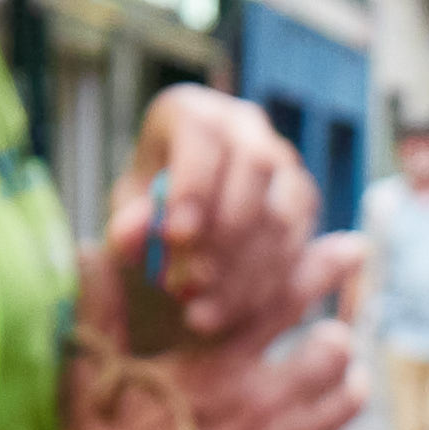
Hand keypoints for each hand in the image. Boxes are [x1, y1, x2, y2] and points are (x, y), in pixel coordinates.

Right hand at [63, 250, 368, 429]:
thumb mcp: (94, 376)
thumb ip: (102, 307)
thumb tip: (94, 246)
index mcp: (213, 365)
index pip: (281, 298)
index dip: (321, 267)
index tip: (350, 249)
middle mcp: (256, 402)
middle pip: (334, 348)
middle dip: (335, 340)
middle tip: (329, 343)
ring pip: (349, 401)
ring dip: (347, 390)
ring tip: (339, 388)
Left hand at [110, 87, 321, 345]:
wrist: (180, 224)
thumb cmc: (147, 210)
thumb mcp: (126, 216)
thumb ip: (126, 223)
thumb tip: (132, 230)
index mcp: (192, 114)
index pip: (203, 135)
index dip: (194, 184)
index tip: (176, 236)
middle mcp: (244, 128)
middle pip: (256, 168)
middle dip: (225, 234)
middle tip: (188, 287)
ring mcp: (282, 163)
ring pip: (282, 212)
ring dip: (243, 271)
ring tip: (201, 315)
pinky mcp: (303, 203)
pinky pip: (297, 244)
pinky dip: (263, 286)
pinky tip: (229, 315)